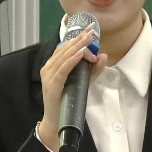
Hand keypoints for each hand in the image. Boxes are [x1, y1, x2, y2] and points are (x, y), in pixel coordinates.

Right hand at [36, 29, 106, 149]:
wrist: (58, 121)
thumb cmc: (69, 100)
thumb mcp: (84, 82)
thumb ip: (93, 70)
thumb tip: (103, 55)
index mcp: (53, 65)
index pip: (64, 47)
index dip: (77, 38)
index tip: (90, 31)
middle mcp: (48, 68)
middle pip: (64, 49)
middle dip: (79, 39)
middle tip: (91, 31)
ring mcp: (48, 76)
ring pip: (63, 57)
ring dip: (76, 47)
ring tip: (87, 39)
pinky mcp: (52, 85)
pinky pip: (62, 70)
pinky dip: (71, 61)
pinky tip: (79, 54)